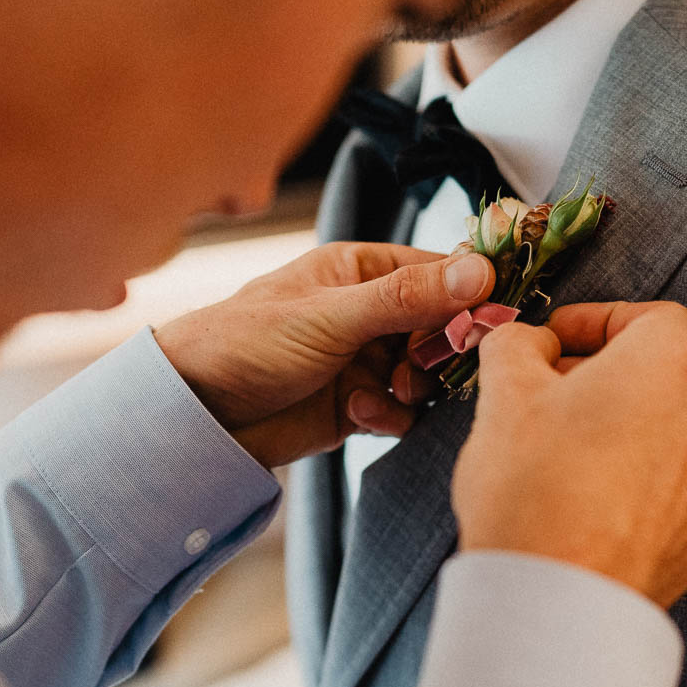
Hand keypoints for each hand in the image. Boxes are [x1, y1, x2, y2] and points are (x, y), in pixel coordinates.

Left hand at [154, 243, 495, 467]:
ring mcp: (366, 359)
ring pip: (428, 375)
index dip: (472, 296)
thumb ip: (406, 297)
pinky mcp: (359, 404)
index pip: (442, 271)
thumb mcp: (330, 316)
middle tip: (421, 368)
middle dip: (442, 353)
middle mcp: (369, 311)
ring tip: (384, 394)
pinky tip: (358, 417)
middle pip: (444, 328)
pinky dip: (390, 417)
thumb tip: (477, 270)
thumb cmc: (241, 344)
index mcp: (362, 270)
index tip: (491, 321)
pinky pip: (403, 411)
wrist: (195, 415)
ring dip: (415, 390)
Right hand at [452, 302, 686, 607]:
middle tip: (548, 399)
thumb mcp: (504, 391)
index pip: (648, 316)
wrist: (559, 600)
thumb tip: (528, 343)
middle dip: (607, 380)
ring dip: (626, 435)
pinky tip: (592, 506)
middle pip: (662, 377)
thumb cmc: (535, 489)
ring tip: (566, 460)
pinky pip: (675, 494)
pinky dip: (640, 490)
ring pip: (671, 436)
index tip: (554, 341)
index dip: (594, 322)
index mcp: (674, 361)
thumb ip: (517, 344)